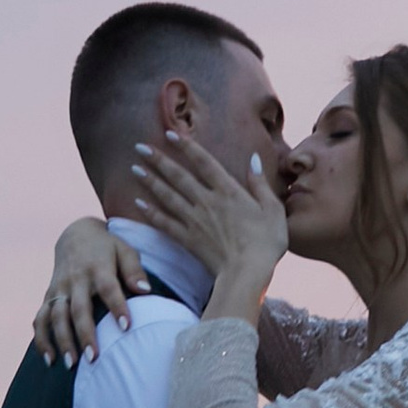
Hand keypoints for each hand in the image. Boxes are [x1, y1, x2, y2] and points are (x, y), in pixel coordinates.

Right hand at [34, 217, 148, 363]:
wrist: (75, 234)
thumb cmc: (107, 248)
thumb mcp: (125, 250)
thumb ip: (134, 270)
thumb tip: (146, 291)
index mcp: (98, 268)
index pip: (109, 289)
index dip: (117, 307)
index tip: (126, 327)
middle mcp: (76, 280)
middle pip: (79, 309)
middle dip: (84, 334)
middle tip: (93, 358)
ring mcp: (59, 289)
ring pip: (56, 317)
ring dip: (62, 341)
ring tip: (71, 365)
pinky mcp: (49, 296)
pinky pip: (41, 319)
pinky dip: (42, 339)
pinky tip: (49, 359)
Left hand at [129, 132, 287, 311]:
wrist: (248, 273)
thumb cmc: (266, 242)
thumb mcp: (273, 209)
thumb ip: (260, 183)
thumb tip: (254, 159)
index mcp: (228, 191)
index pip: (204, 162)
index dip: (186, 146)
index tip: (170, 133)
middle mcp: (207, 201)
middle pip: (178, 176)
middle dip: (158, 160)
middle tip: (140, 147)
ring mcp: (195, 220)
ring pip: (167, 196)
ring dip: (150, 181)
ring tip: (135, 169)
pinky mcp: (188, 239)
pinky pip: (165, 223)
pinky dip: (151, 213)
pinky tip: (138, 204)